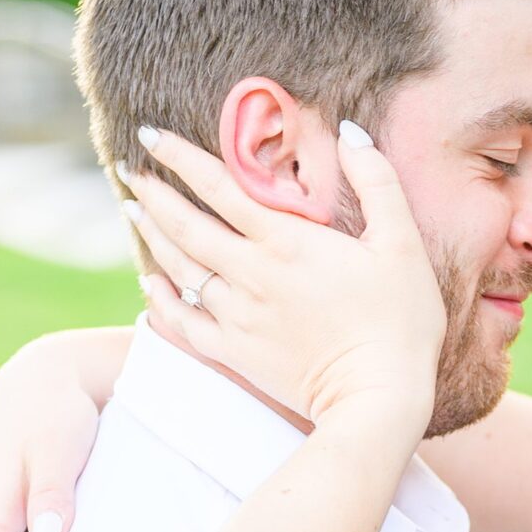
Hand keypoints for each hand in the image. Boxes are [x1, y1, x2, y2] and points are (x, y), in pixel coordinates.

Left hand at [123, 125, 445, 431]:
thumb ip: (377, 181)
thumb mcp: (402, 242)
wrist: (377, 399)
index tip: (153, 136)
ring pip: (180, 268)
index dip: (182, 157)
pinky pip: (184, 322)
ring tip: (132, 208)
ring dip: (152, 234)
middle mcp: (251, 275)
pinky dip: (160, 299)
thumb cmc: (399, 320)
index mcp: (286, 242)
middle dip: (154, 192)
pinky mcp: (235, 353)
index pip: (220, 187)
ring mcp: (238, 317)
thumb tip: (352, 132)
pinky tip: (148, 281)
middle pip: (187, 225)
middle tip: (129, 169)